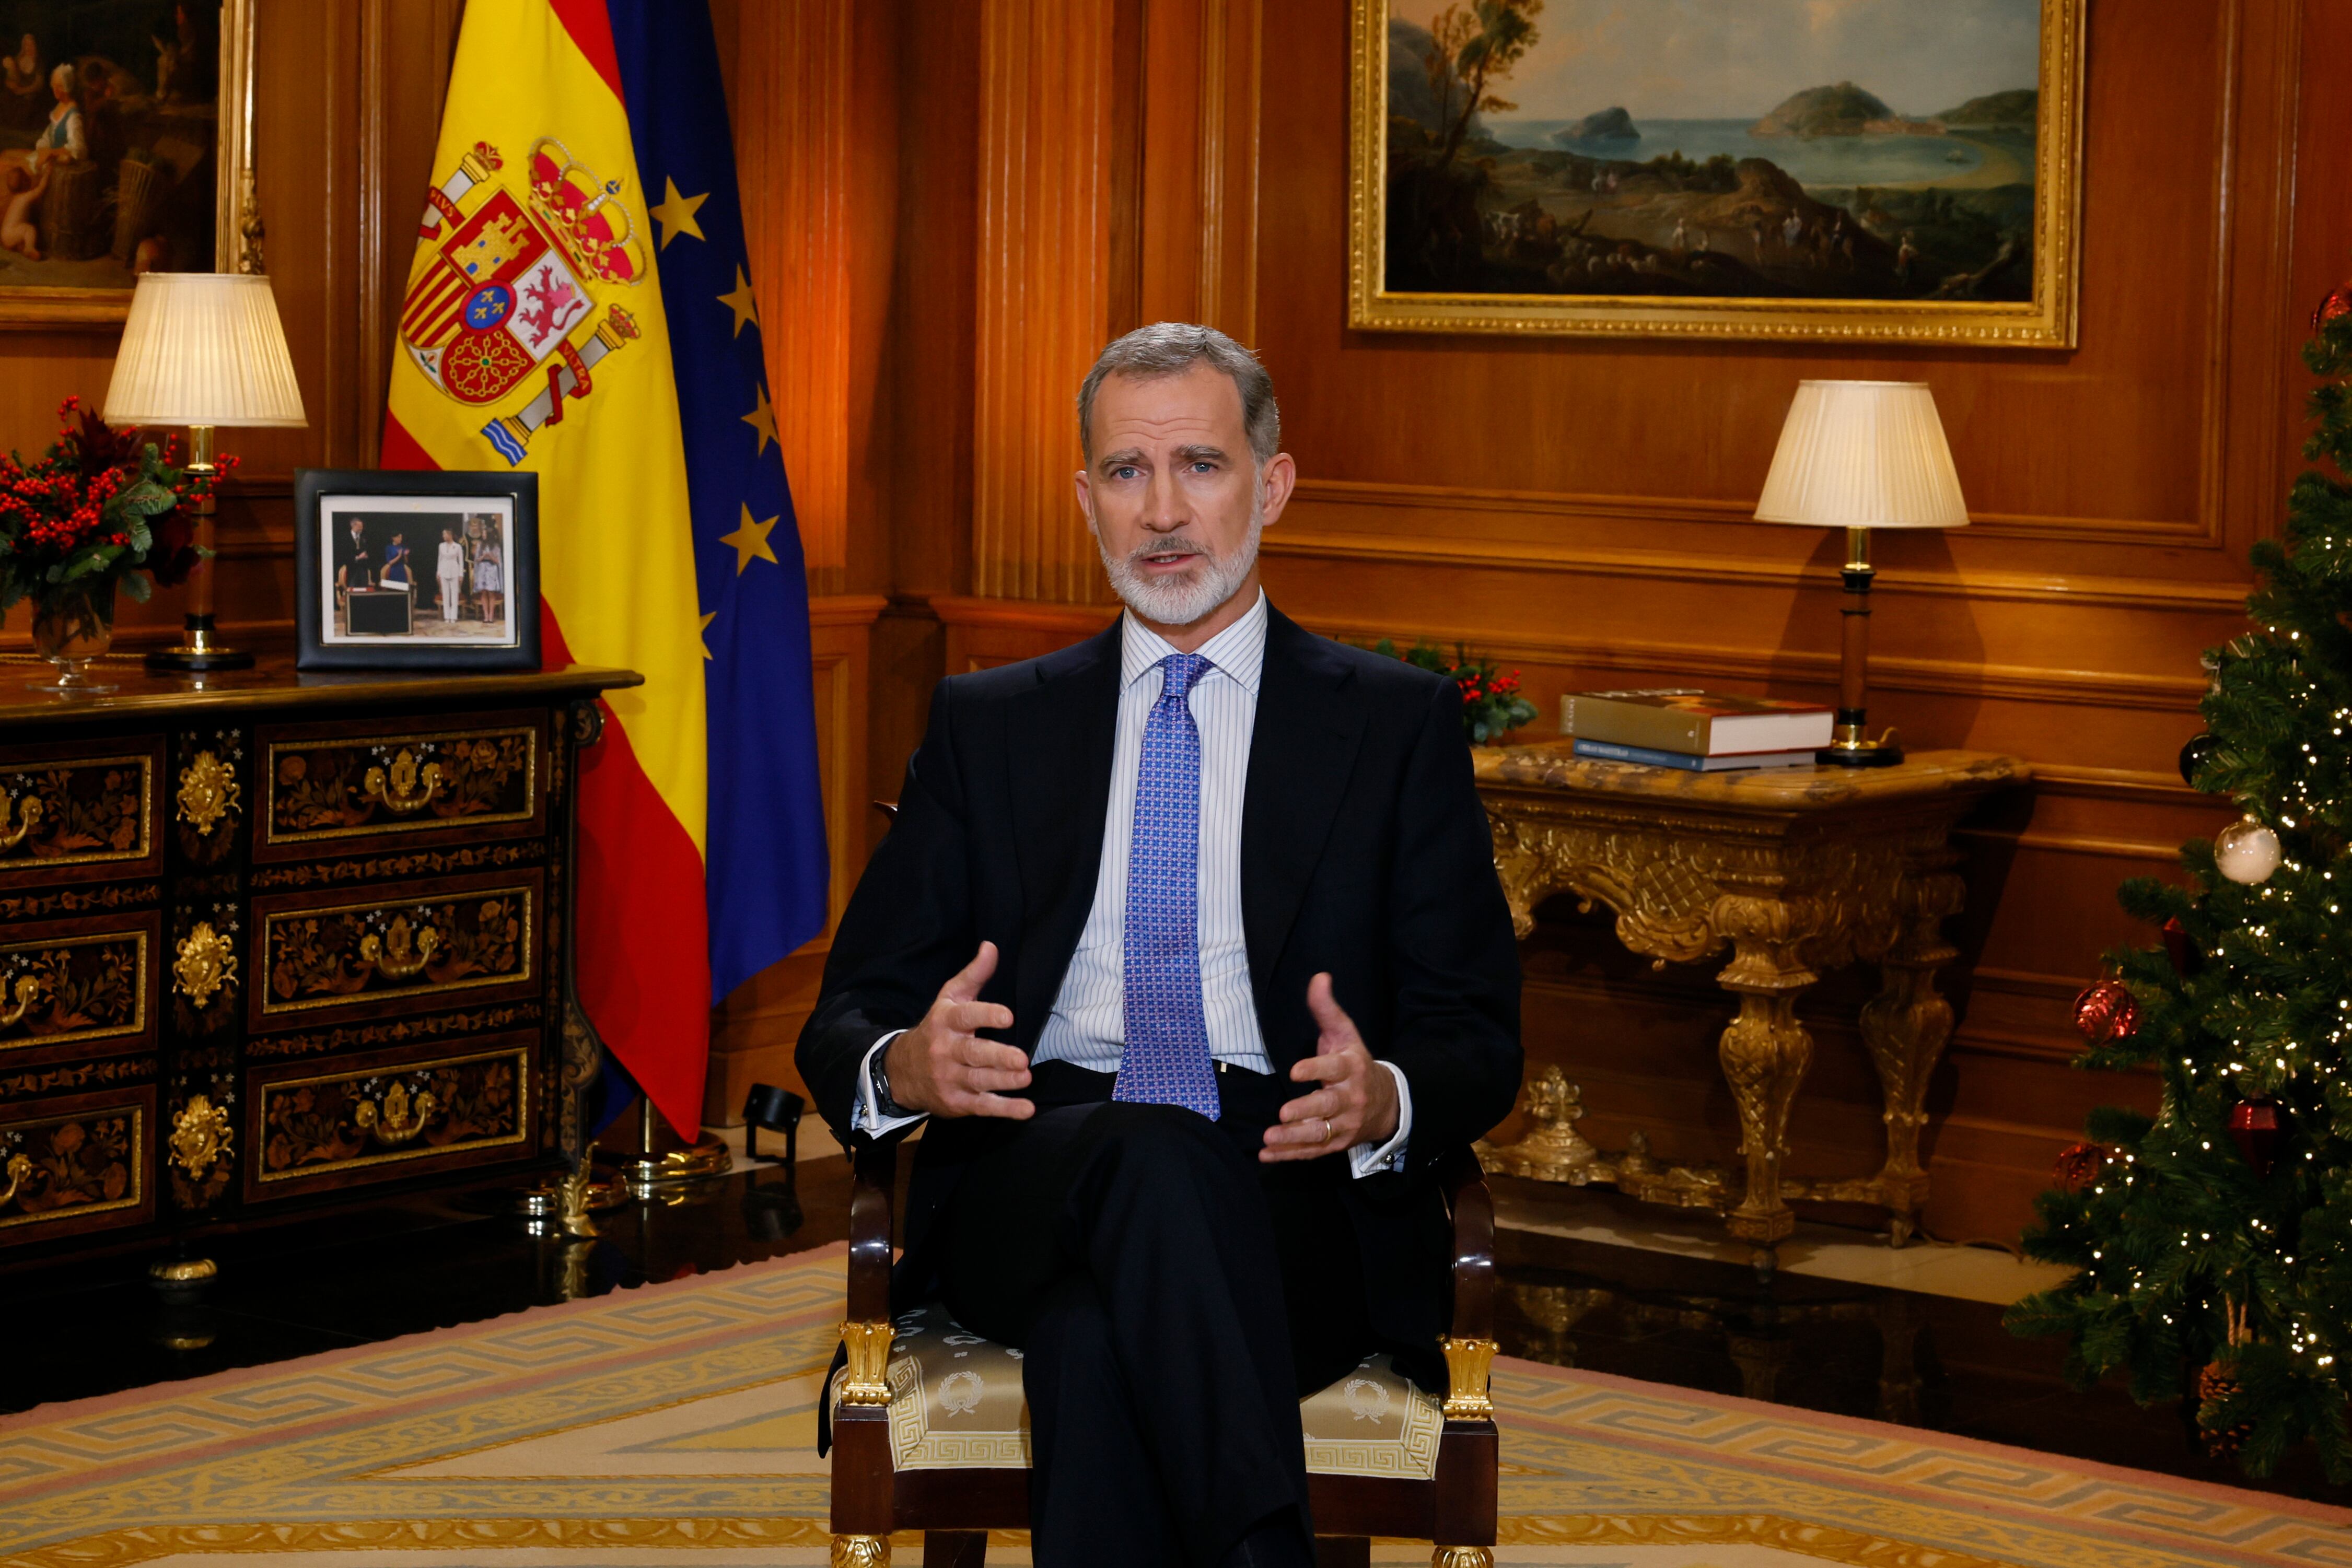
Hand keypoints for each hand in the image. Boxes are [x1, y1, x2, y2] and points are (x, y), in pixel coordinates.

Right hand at [884, 941, 1033, 1119]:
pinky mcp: (956, 1102)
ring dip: (1004, 1081)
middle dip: (997, 1057)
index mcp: (946, 1022)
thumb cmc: (937, 1029)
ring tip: (1025, 1077)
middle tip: (1022, 1059)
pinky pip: (982, 1107)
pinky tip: (1026, 1109)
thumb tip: (992, 947)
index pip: (966, 1017)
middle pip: (973, 1054)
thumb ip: (974, 975)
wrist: (902, 1071)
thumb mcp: (950, 998)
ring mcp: (950, 1079)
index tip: (1008, 1016)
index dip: (986, 1016)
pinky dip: (1005, 1110)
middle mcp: (946, 1051)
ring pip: (979, 1082)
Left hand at [1262, 972, 1397, 1161]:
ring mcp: (1344, 1124)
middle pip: (1327, 1107)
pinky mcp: (1336, 1143)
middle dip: (1305, 1111)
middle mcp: (1349, 1099)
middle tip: (1283, 1114)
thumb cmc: (1355, 1063)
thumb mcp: (1345, 1034)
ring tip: (1270, 1138)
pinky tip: (1267, 1155)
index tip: (1295, 1071)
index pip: (1334, 1069)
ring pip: (1319, 1134)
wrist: (1387, 1102)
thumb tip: (1319, 977)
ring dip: (1293, 1138)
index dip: (1315, 1069)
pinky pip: (1313, 1151)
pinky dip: (1290, 1156)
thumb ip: (1327, 1009)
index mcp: (1350, 1069)